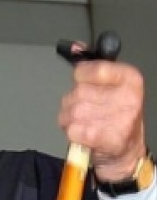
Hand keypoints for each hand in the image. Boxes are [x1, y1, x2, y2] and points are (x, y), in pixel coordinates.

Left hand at [59, 57, 146, 179]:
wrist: (124, 152)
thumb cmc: (115, 118)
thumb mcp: (111, 86)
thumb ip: (92, 66)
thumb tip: (75, 47)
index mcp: (130, 79)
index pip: (89, 69)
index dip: (80, 76)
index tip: (83, 81)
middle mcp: (126, 97)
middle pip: (76, 92)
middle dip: (74, 104)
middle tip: (88, 112)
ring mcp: (116, 118)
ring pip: (71, 111)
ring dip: (71, 120)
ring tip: (87, 124)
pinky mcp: (104, 137)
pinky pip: (71, 129)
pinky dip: (72, 134)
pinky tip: (85, 135)